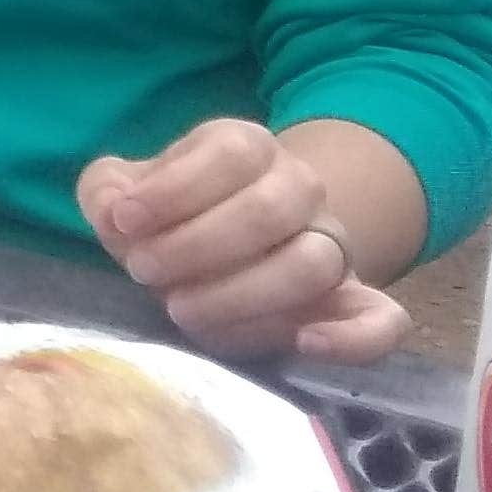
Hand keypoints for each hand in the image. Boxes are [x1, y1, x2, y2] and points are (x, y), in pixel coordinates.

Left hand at [78, 119, 409, 363]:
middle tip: (144, 272)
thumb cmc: (174, 212)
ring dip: (243, 295)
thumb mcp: (132, 189)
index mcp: (246, 147)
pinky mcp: (354, 303)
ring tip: (182, 311)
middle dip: (197, 246)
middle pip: (269, 208)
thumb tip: (111, 210)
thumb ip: (108, 190)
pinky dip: (352, 338)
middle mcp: (299, 188)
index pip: (229, 152)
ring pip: (314, 264)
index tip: (124, 223)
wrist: (241, 236)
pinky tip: (303, 344)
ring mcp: (333, 246)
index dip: (172, 188)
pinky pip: (383, 320)